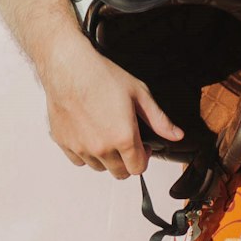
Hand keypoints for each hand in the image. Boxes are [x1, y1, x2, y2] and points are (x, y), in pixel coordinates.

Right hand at [41, 31, 183, 178]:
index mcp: (123, 137)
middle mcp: (101, 148)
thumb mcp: (139, 94)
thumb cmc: (101, 76)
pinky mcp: (64, 143)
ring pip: (99, 167)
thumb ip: (159, 119)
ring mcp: (81, 148)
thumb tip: (176, 134)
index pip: (138, 169)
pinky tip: (90, 133)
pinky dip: (86, 153)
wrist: (69, 67)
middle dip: (127, 160)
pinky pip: (79, 160)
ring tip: (107, 133)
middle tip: (126, 140)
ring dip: (106, 157)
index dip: (144, 158)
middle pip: (120, 173)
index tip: (143, 147)